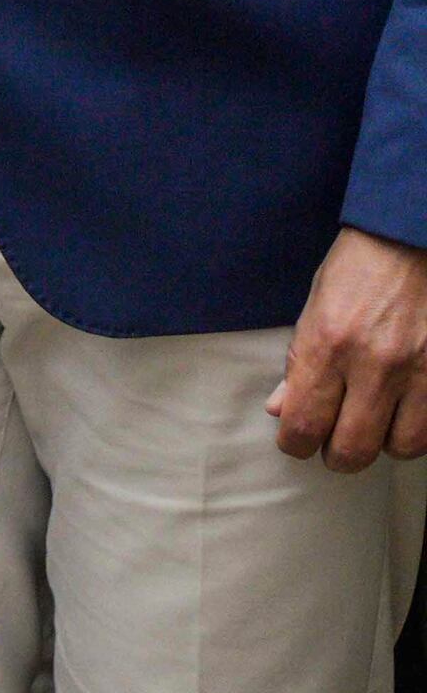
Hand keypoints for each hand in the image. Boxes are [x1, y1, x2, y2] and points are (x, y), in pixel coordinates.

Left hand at [271, 228, 426, 469]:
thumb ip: (299, 362)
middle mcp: (373, 365)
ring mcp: (419, 371)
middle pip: (352, 449)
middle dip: (337, 456)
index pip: (304, 424)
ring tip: (376, 424)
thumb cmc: (358, 268)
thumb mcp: (314, 307)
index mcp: (327, 345)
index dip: (296, 444)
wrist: (411, 236)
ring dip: (384, 443)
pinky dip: (417, 428)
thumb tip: (281, 409)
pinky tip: (406, 413)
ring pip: (400, 448)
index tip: (297, 442)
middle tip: (335, 445)